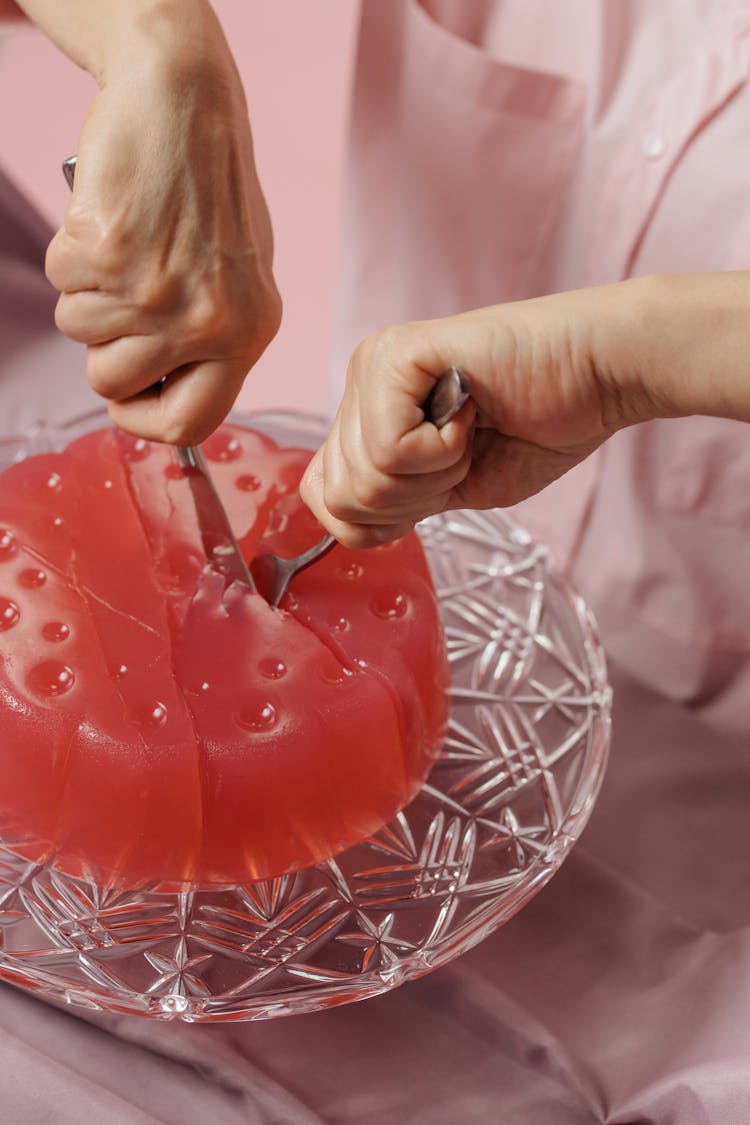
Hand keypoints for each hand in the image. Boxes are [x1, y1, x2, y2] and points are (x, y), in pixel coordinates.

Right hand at [44, 3, 280, 443]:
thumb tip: (166, 394)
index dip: (146, 422)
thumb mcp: (238, 279)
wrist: (185, 102)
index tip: (128, 400)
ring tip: (127, 244)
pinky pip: (61, 281)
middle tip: (124, 292)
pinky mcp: (108, 253)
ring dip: (87, 290)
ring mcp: (155, 292)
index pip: (191, 423)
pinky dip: (71, 252)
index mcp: (248, 334)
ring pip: (79, 332)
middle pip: (112, 382)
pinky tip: (108, 219)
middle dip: (103, 344)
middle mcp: (208, 322)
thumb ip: (209, 341)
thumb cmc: (209, 188)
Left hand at [300, 283, 662, 547]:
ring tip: (472, 429)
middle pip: (341, 498)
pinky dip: (444, 452)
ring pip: (363, 480)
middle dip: (416, 498)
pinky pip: (389, 451)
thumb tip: (336, 521)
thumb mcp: (448, 488)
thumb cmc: (540, 428)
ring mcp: (372, 365)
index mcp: (366, 413)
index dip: (384, 518)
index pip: (324, 499)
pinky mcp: (397, 355)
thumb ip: (389, 501)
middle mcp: (359, 383)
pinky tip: (474, 412)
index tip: (442, 481)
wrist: (602, 375)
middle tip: (465, 451)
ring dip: (434, 474)